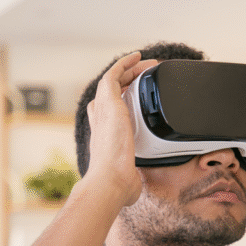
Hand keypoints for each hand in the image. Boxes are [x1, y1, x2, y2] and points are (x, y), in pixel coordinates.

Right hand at [85, 52, 157, 206]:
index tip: (126, 96)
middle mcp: (100, 121)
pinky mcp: (109, 103)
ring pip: (113, 81)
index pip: (102, 112)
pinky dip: (125, 64)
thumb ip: (130, 178)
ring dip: (129, 70)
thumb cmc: (117, 183)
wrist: (110, 180)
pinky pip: (114, 74)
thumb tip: (133, 187)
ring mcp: (103, 111)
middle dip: (126, 81)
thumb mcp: (127, 178)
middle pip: (109, 93)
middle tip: (142, 75)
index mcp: (103, 137)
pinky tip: (138, 57)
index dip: (113, 101)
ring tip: (145, 63)